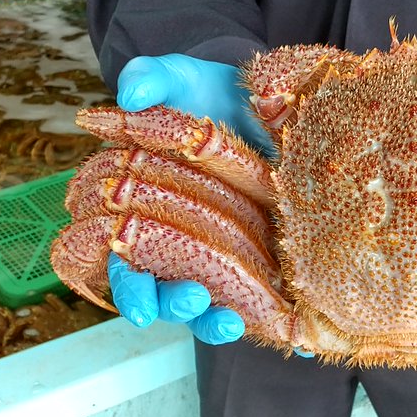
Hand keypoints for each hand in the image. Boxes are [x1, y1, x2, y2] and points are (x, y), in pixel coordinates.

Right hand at [108, 53, 268, 343]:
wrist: (272, 100)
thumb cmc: (216, 93)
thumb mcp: (189, 78)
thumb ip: (156, 77)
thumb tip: (132, 92)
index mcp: (141, 211)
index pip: (122, 261)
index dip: (126, 286)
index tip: (136, 302)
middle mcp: (177, 242)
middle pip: (160, 293)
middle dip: (171, 305)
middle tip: (192, 299)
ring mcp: (220, 254)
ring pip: (203, 306)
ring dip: (210, 319)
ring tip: (226, 320)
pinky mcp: (262, 261)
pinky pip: (258, 304)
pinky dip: (271, 325)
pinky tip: (294, 339)